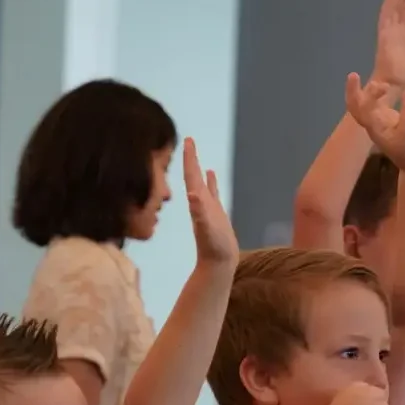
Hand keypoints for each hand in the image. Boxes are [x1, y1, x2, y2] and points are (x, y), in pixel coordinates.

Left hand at [184, 138, 237, 265]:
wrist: (217, 265)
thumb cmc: (214, 248)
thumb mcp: (207, 228)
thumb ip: (199, 212)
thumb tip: (192, 194)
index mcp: (197, 202)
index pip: (191, 175)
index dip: (189, 157)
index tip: (187, 139)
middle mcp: (199, 202)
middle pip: (193, 175)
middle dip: (190, 157)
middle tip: (188, 140)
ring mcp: (207, 208)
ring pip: (200, 182)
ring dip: (197, 167)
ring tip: (195, 153)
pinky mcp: (215, 214)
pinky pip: (212, 192)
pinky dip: (210, 181)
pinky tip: (211, 173)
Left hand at [345, 78, 404, 171]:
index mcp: (375, 128)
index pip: (364, 110)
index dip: (368, 95)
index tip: (379, 84)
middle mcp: (373, 124)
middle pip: (356, 107)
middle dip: (353, 92)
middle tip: (353, 75)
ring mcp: (380, 121)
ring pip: (366, 104)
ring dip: (367, 92)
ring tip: (377, 82)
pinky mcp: (388, 119)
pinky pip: (378, 104)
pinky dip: (378, 94)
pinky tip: (386, 86)